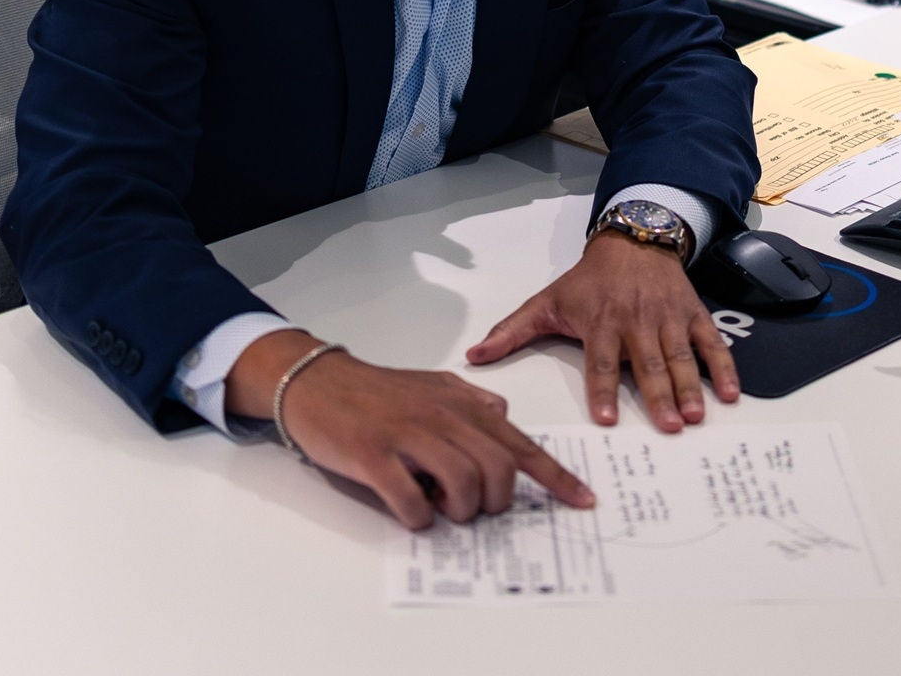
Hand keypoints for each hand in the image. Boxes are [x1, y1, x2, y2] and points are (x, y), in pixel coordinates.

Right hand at [229, 331, 594, 530]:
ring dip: (459, 512)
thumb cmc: (375, 391)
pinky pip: (411, 499)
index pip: (521, 443)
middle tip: (476, 510)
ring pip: (464, 483)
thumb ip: (470, 402)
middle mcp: (442, 416)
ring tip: (440, 508)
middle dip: (496, 502)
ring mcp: (407, 435)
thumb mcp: (431, 386)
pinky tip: (410, 510)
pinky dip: (419, 518)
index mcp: (461, 403)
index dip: (556, 476)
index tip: (583, 501)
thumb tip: (502, 415)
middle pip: (500, 468)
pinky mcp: (373, 455)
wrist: (317, 382)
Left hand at [465, 230, 739, 431]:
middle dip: (657, 395)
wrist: (632, 241)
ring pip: (679, 356)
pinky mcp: (692, 315)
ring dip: (689, 387)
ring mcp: (667, 318)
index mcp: (600, 322)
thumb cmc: (588, 281)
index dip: (603, 390)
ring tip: (695, 417)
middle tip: (668, 426)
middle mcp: (635, 321)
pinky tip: (732, 395)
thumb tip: (473, 356)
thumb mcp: (547, 301)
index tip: (607, 419)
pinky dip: (724, 367)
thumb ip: (512, 331)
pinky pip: (711, 343)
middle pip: (646, 364)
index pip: (600, 361)